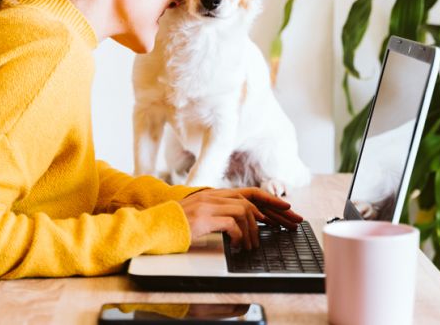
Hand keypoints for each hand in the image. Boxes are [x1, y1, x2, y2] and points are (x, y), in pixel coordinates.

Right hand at [177, 187, 303, 249]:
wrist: (153, 226)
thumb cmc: (175, 225)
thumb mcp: (199, 216)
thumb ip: (217, 214)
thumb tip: (239, 224)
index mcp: (213, 195)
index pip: (248, 192)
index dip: (269, 199)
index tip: (286, 207)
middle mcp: (213, 196)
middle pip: (251, 200)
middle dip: (272, 213)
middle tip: (285, 226)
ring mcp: (208, 205)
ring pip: (244, 211)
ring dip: (251, 231)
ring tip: (250, 246)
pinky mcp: (204, 218)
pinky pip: (232, 224)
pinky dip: (240, 236)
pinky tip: (238, 246)